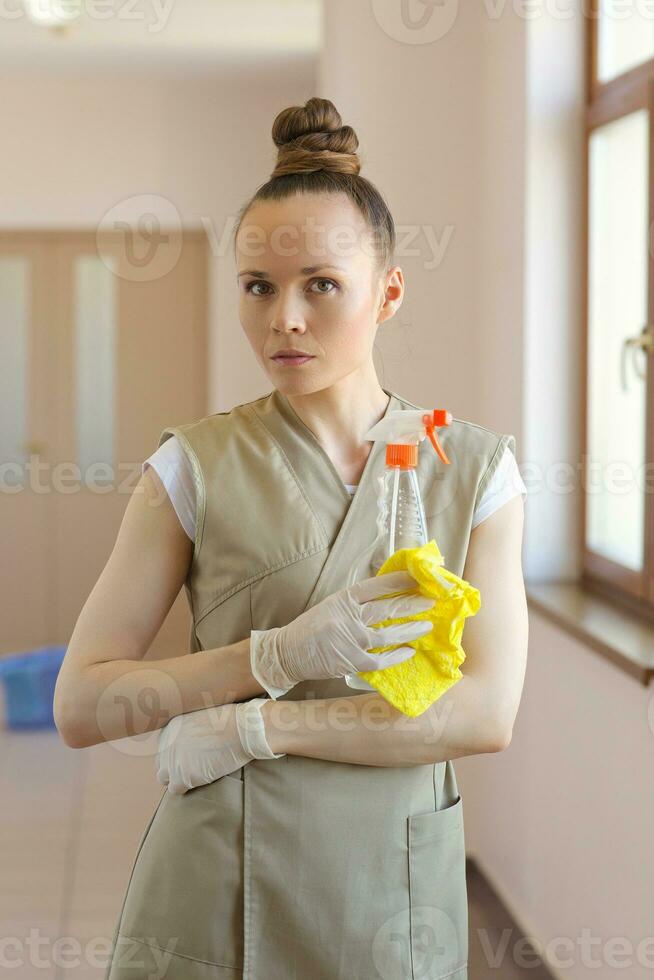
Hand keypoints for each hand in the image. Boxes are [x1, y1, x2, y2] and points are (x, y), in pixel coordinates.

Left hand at [155, 698, 283, 794]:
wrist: (242, 730)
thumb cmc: (231, 721)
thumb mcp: (202, 716)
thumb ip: (190, 729)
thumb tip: (191, 741)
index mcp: (171, 727)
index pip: (164, 748)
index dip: (176, 755)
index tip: (188, 757)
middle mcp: (167, 743)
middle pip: (161, 763)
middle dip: (174, 767)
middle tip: (193, 768)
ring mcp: (173, 760)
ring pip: (164, 778)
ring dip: (177, 779)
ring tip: (194, 777)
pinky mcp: (183, 776)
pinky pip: (175, 789)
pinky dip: (185, 788)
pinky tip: (199, 782)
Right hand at [249, 569, 435, 697]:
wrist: (287, 653)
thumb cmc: (312, 627)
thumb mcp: (332, 606)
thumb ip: (356, 603)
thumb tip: (389, 598)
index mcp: (343, 599)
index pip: (376, 586)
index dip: (398, 581)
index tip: (417, 577)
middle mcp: (348, 617)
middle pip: (387, 609)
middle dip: (412, 604)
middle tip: (432, 601)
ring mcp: (351, 640)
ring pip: (388, 635)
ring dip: (410, 630)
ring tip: (427, 626)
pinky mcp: (351, 661)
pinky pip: (380, 660)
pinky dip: (396, 656)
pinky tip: (409, 652)